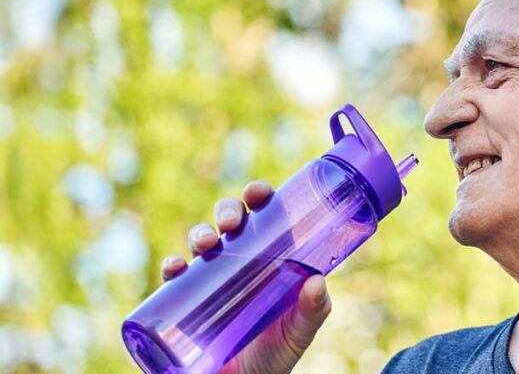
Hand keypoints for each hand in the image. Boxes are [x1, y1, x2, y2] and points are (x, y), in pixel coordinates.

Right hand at [161, 180, 331, 373]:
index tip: (258, 194)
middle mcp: (238, 263)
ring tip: (206, 244)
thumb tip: (317, 282)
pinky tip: (176, 268)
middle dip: (227, 211)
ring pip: (201, 243)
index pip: (264, 218)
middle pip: (230, 223)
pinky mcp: (185, 302)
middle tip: (231, 222)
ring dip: (199, 234)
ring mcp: (210, 280)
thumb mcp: (299, 332)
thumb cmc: (276, 354)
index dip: (258, 198)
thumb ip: (313, 310)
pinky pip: (174, 278)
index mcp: (269, 259)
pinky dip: (172, 268)